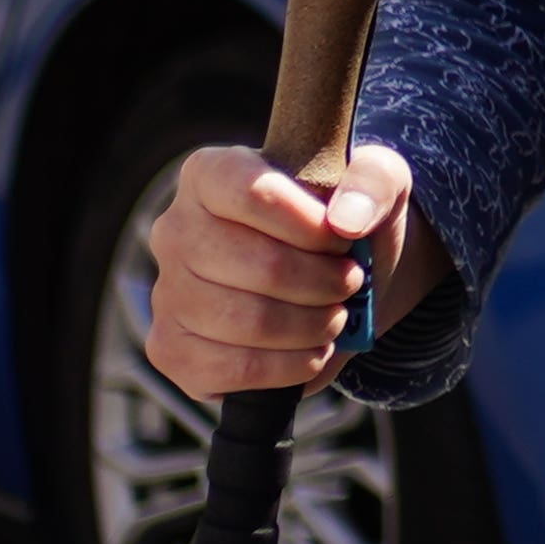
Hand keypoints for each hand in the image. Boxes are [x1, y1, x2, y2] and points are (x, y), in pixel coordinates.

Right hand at [142, 138, 440, 404]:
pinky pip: (232, 370)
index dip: (311, 225)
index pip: (254, 194)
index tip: (344, 239)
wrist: (337, 282)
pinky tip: (311, 350)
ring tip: (336, 314)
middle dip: (324, 282)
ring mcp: (166, 293)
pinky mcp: (172, 351)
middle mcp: (175, 231)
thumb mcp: (378, 184)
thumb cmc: (346, 223)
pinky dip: (289, 367)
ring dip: (313, 326)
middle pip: (261, 266)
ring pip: (248, 322)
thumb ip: (375, 181)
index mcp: (210, 173)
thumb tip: (349, 219)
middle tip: (350, 282)